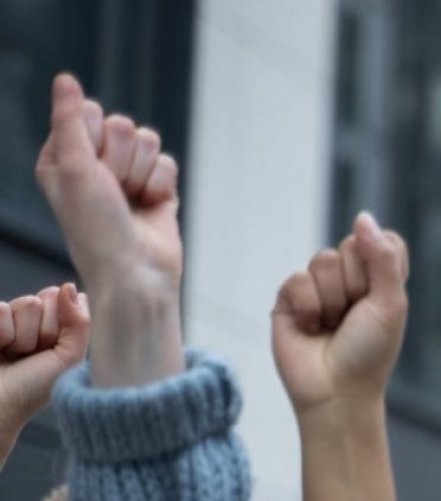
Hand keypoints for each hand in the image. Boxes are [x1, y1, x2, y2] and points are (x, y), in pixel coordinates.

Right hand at [0, 284, 90, 462]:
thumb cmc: (32, 389)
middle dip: (41, 331)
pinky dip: (0, 334)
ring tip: (13, 356)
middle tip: (31, 356)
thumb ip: (79, 323)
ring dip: (20, 336)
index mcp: (57, 328)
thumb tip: (70, 287)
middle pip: (47, 298)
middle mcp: (32, 320)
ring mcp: (7, 320)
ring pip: (25, 303)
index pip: (67, 301)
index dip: (60, 328)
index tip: (51, 352)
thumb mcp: (68, 359)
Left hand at [34, 73, 182, 386]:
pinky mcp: (158, 189)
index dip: (95, 137)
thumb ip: (69, 120)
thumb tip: (65, 78)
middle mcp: (95, 164)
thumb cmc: (96, 228)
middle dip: (122, 159)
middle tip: (113, 191)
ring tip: (132, 201)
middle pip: (122, 125)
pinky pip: (168, 162)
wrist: (135, 274)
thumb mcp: (73, 168)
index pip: (89, 112)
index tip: (90, 170)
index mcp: (64, 156)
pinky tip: (152, 207)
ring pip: (148, 141)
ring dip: (142, 173)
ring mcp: (128, 176)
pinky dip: (162, 186)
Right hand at [272, 212, 408, 419]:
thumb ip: (382, 258)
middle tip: (355, 317)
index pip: (384, 240)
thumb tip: (362, 216)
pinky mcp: (290, 299)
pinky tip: (312, 330)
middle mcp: (350, 279)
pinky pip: (297, 280)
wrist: (336, 392)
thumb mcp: (389, 304)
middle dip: (356, 285)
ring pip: (323, 260)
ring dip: (332, 300)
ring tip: (333, 326)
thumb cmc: (370, 353)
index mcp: (381, 279)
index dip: (380, 263)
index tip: (381, 295)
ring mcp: (319, 287)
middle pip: (351, 246)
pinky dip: (309, 308)